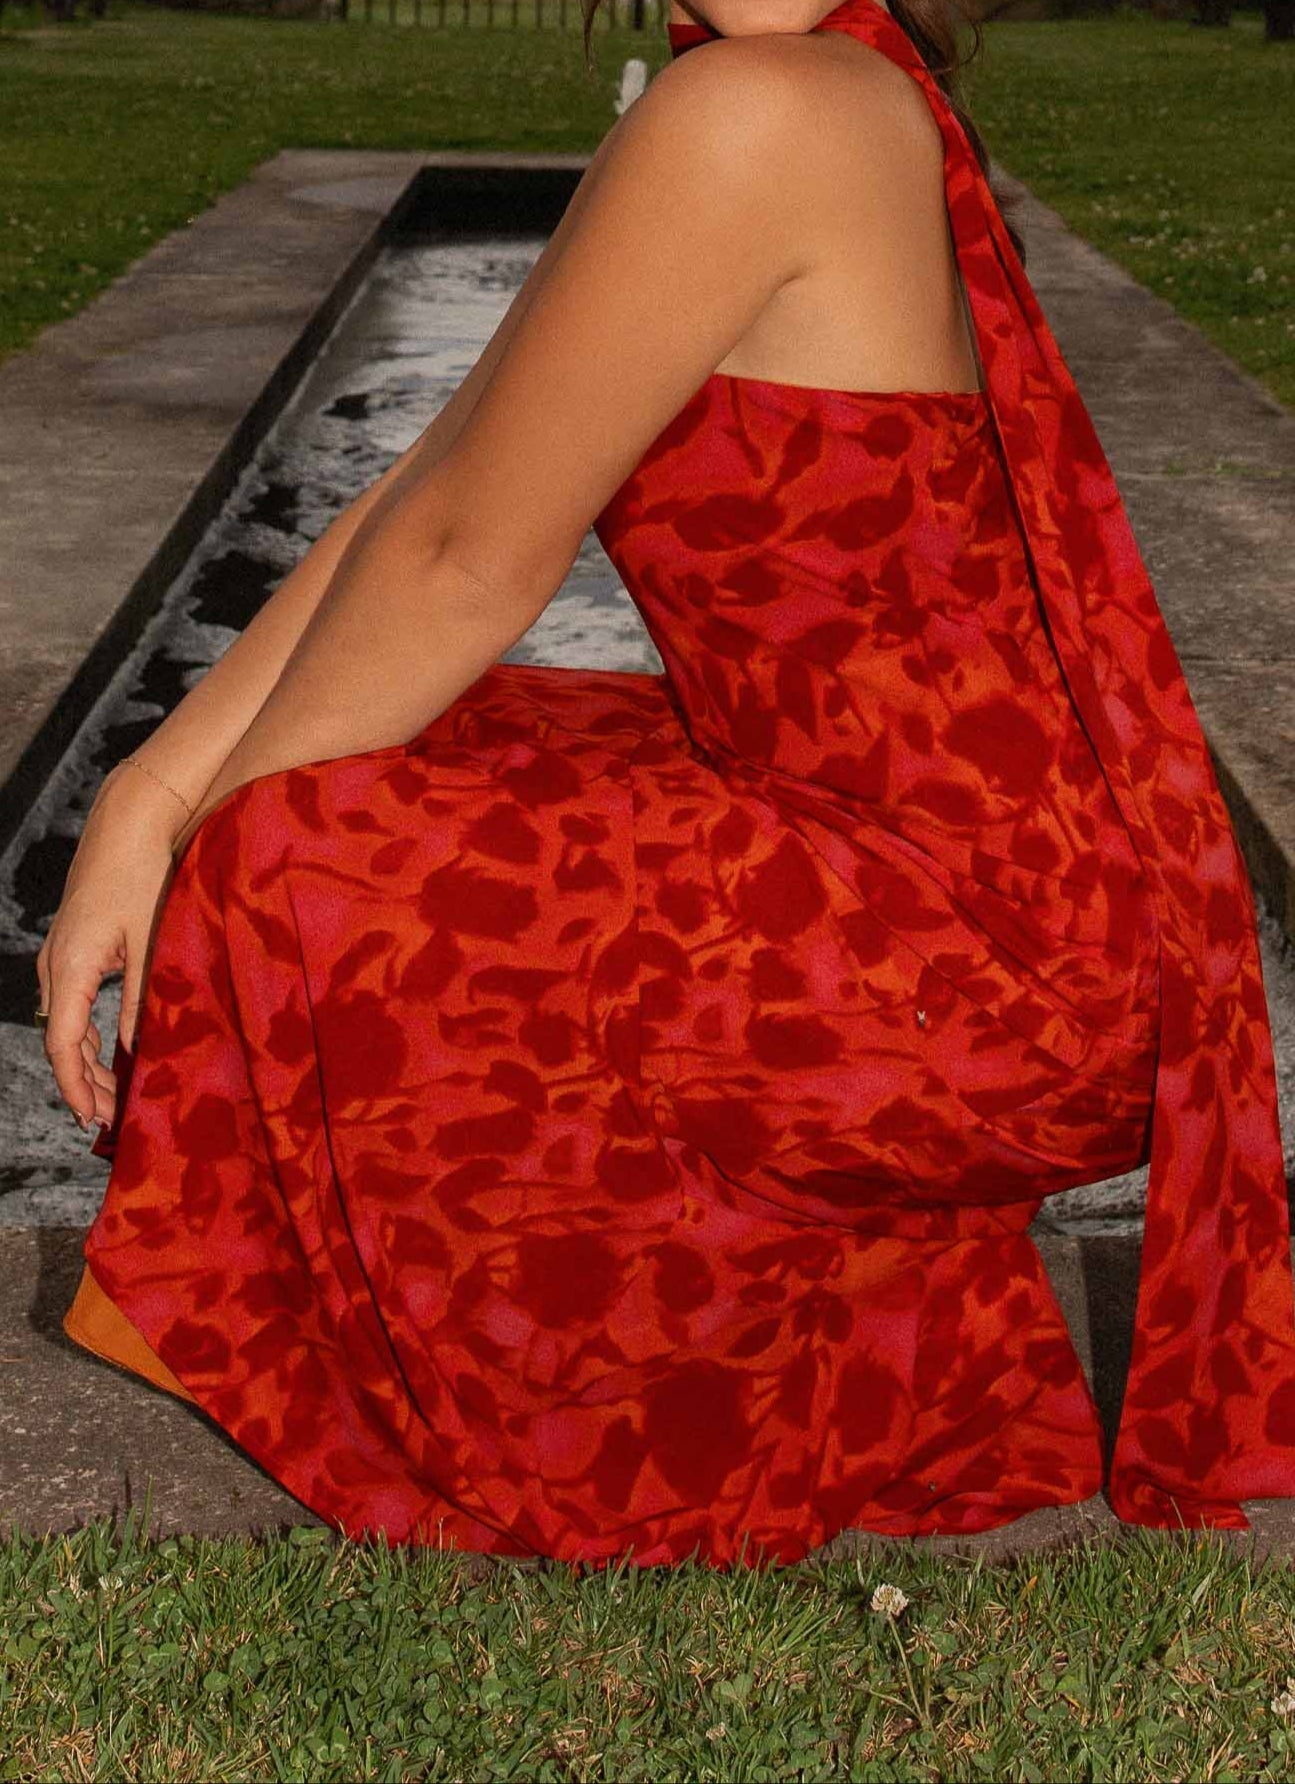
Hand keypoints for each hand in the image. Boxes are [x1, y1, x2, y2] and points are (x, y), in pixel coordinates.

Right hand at [35, 771, 185, 1130]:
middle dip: (83, 1083)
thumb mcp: (150, 942)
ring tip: (113, 1096)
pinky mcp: (73, 950)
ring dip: (85, 1061)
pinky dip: (85, 1035)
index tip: (95, 1118)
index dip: (76, 1087)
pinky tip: (109, 1054)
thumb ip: (141, 999)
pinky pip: (70, 1005)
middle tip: (113, 1118)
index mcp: (71, 967)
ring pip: (63, 1025)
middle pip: (60, 1041)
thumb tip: (132, 1051)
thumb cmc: (142, 875)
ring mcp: (60, 957)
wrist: (127, 823)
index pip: (62, 1044)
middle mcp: (55, 965)